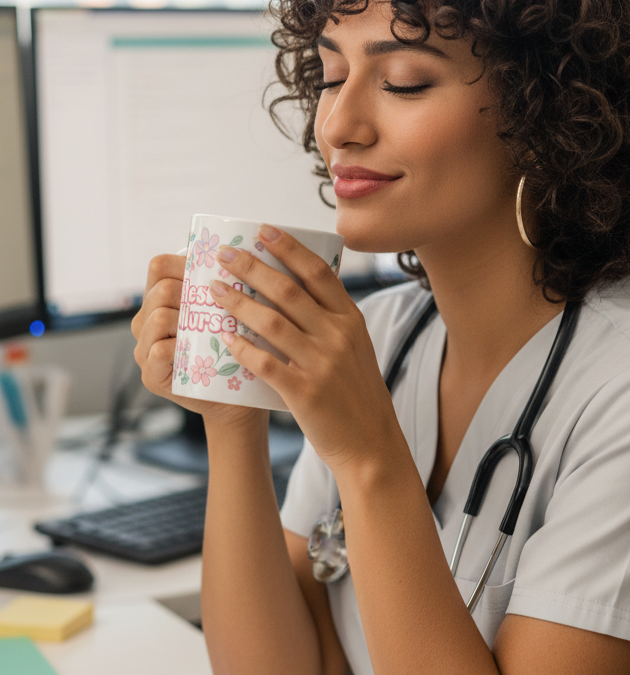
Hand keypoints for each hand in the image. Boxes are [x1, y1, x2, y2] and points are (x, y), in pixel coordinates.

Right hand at [131, 253, 263, 432]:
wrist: (241, 399)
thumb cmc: (239, 349)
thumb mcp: (230, 311)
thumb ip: (225, 285)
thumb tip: (247, 249)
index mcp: (161, 300)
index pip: (158, 265)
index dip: (184, 263)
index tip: (215, 270)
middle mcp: (145, 322)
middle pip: (160, 289)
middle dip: (192, 292)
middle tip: (221, 304)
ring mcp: (145, 349)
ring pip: (158, 316)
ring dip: (188, 318)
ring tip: (213, 326)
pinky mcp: (151, 376)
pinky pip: (159, 349)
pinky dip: (181, 346)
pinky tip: (202, 350)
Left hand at [206, 226, 404, 470]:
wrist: (371, 443)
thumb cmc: (356, 393)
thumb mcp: (356, 347)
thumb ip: (332, 318)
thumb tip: (300, 284)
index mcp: (350, 320)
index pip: (318, 272)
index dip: (288, 248)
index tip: (263, 231)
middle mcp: (337, 336)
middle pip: (287, 290)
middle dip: (251, 267)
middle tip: (223, 254)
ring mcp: (321, 364)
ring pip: (270, 322)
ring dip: (237, 302)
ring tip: (213, 290)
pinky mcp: (304, 392)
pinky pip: (264, 363)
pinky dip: (241, 347)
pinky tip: (223, 338)